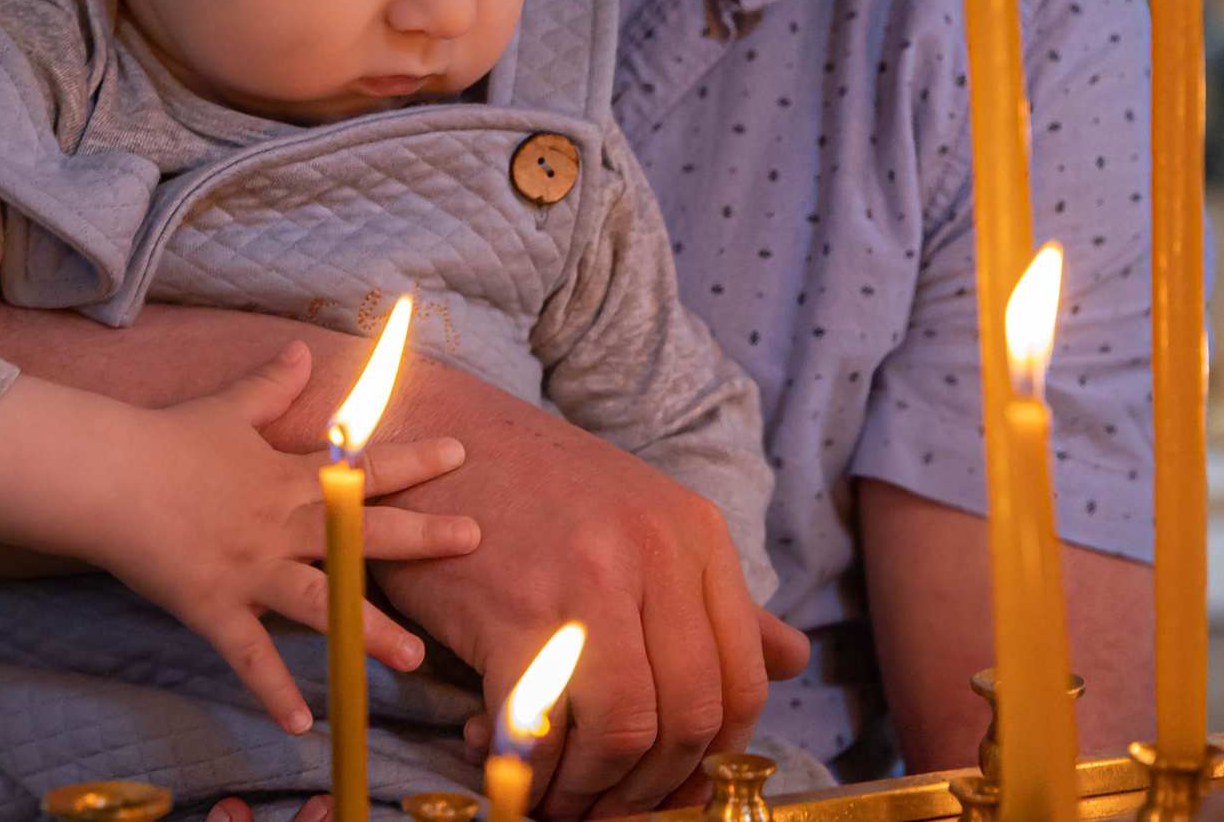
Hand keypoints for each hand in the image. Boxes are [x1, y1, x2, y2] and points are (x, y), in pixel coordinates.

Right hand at [0, 343, 480, 732]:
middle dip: (420, 536)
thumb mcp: (227, 406)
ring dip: (367, 630)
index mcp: (288, 478)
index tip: (459, 452)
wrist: (108, 476)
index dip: (412, 459)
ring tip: (413, 656)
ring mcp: (250, 571)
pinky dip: (273, 690)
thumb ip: (269, 386)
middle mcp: (280, 526)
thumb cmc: (168, 438)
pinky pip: (250, 657)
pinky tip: (304, 722)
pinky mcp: (215, 608)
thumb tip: (300, 350)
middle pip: (360, 533)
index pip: (362, 467)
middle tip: (473, 538)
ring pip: (321, 603)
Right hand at [370, 399, 808, 818]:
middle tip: (613, 806)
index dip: (715, 755)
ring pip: (627, 734)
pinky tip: (518, 774)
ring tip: (562, 797)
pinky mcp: (515, 612)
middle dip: (654, 787)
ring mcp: (588, 581)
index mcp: (695, 535)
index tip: (675, 784)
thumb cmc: (533, 489)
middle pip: (691, 717)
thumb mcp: (642, 522)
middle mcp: (655, 553)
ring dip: (593, 789)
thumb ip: (713, 598)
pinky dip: (533, 776)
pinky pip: (544, 731)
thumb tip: (794, 659)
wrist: (430, 438)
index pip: (743, 680)